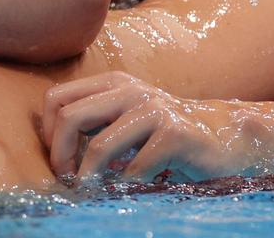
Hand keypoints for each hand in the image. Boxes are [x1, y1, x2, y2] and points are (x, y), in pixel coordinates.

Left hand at [42, 71, 273, 183]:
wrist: (225, 137)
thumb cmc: (164, 134)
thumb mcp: (124, 119)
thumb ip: (93, 122)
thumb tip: (50, 146)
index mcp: (111, 84)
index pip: (56, 99)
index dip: (47, 132)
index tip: (58, 160)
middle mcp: (129, 90)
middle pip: (70, 118)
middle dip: (60, 155)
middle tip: (68, 180)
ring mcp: (154, 109)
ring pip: (99, 145)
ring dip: (90, 176)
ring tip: (92, 190)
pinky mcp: (176, 133)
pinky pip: (135, 166)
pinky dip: (127, 183)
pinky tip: (133, 186)